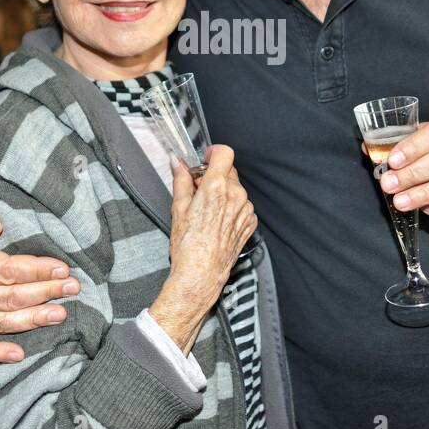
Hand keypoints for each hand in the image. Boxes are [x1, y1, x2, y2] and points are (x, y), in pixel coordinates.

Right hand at [150, 145, 257, 352]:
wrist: (201, 274)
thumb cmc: (188, 245)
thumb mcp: (178, 209)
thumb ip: (180, 180)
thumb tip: (177, 162)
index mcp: (216, 187)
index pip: (224, 153)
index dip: (213, 153)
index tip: (205, 159)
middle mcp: (235, 195)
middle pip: (229, 170)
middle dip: (213, 175)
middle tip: (197, 190)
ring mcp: (245, 209)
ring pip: (236, 188)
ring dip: (223, 192)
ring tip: (206, 211)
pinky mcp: (250, 222)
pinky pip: (242, 205)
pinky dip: (231, 207)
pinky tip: (217, 221)